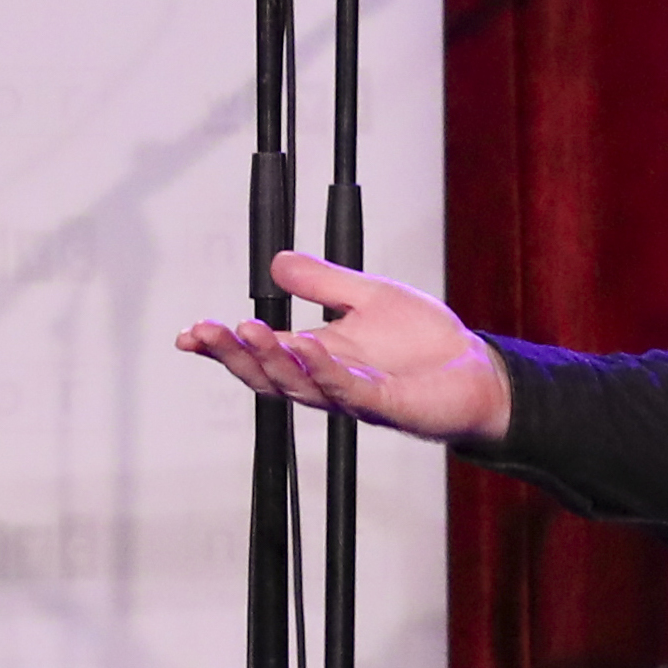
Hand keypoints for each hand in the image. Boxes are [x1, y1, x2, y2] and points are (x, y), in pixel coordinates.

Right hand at [172, 253, 514, 447]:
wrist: (478, 372)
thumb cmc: (425, 343)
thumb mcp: (367, 296)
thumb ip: (322, 282)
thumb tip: (276, 262)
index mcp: (319, 356)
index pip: (261, 353)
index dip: (224, 347)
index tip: (189, 334)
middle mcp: (328, 381)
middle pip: (268, 374)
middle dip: (234, 354)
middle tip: (206, 333)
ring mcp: (355, 397)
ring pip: (300, 384)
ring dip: (270, 359)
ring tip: (246, 332)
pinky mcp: (386, 405)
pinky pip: (348, 389)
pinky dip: (324, 369)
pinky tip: (305, 346)